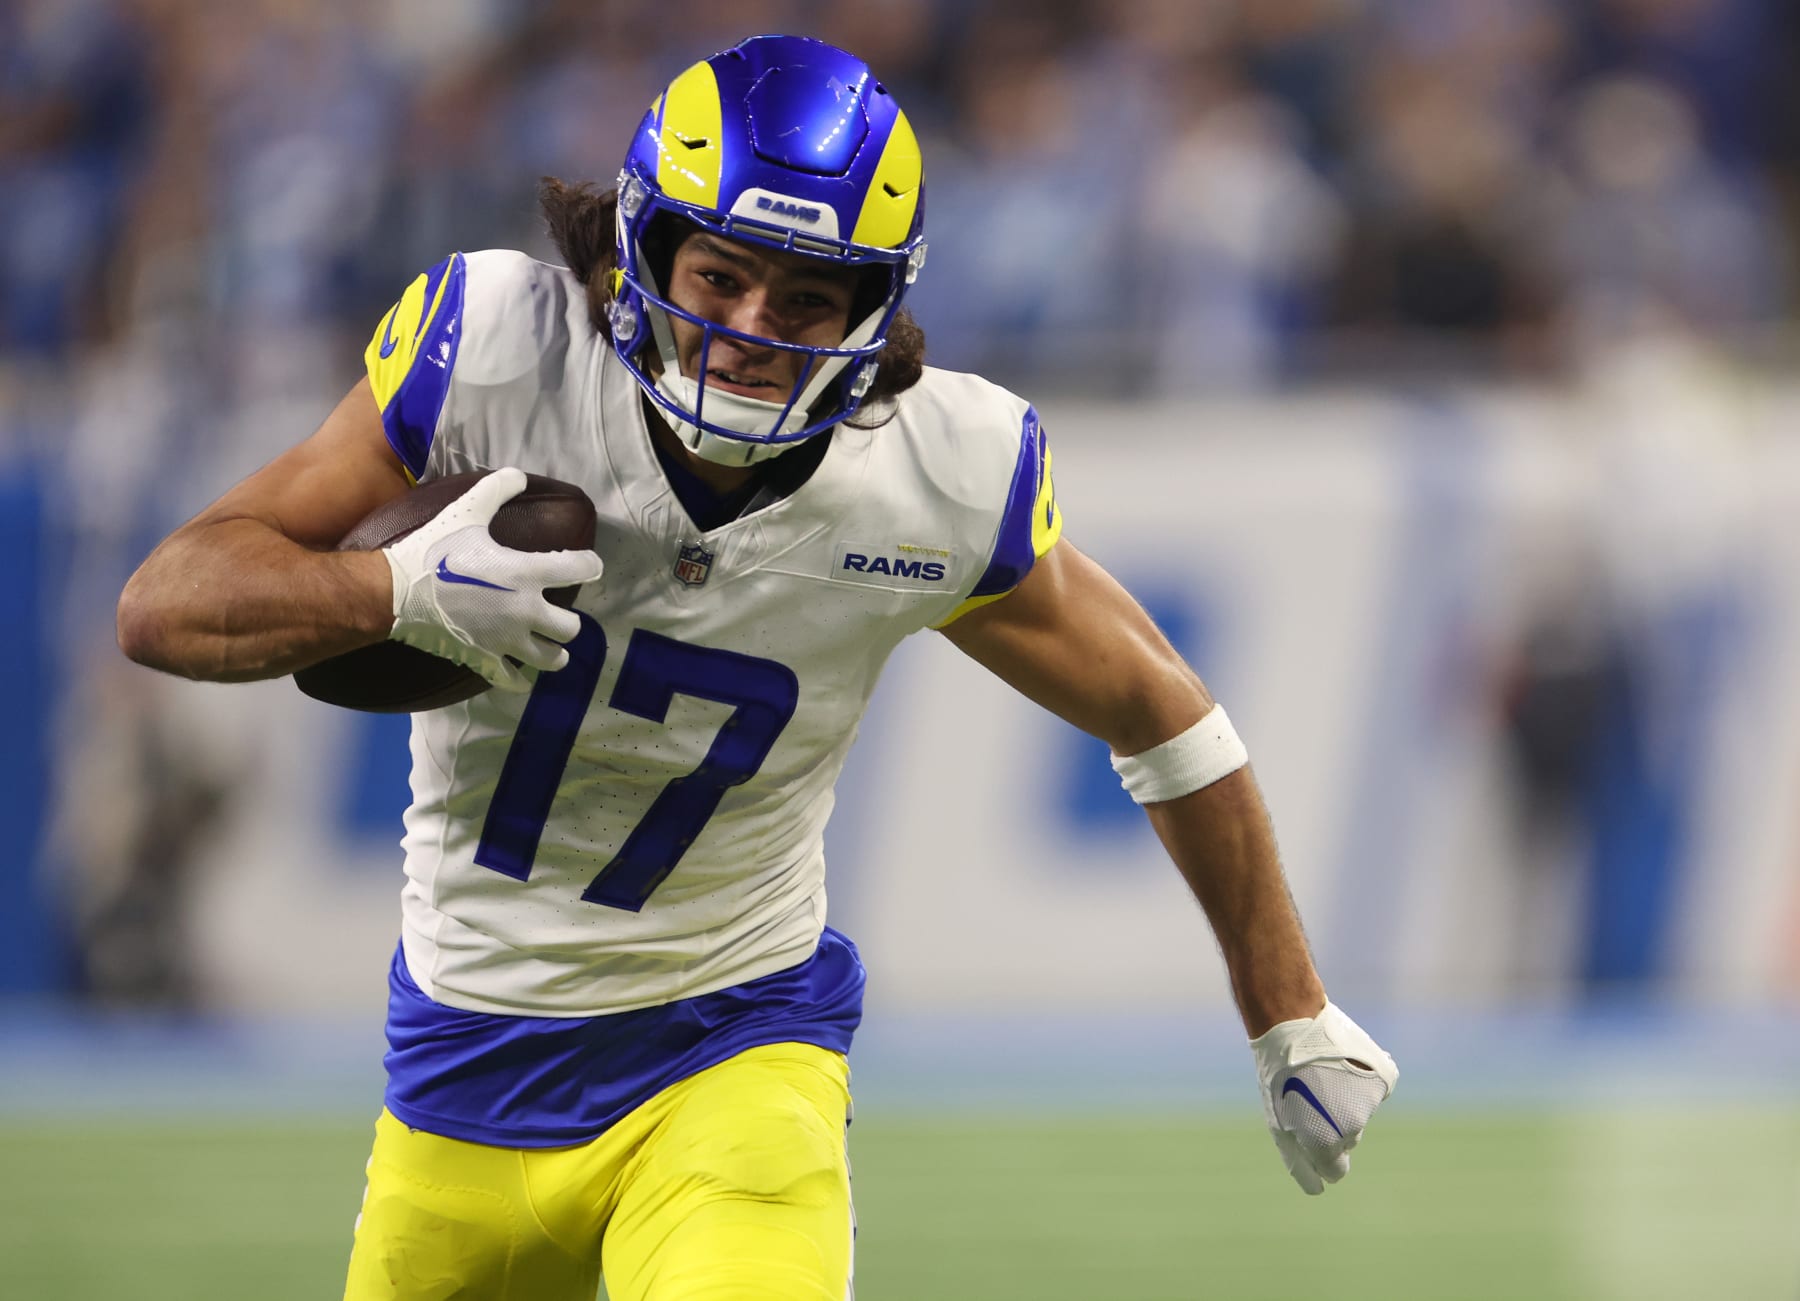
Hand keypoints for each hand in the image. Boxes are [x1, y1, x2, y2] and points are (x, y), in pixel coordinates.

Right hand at [384, 467, 603, 690]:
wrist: (396, 592)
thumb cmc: (433, 550)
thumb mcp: (465, 512)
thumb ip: (495, 490)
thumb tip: (518, 475)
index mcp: (527, 573)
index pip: (579, 569)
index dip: (589, 565)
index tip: (589, 565)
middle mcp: (525, 611)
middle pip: (571, 627)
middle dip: (570, 621)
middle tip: (561, 615)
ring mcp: (506, 640)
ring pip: (551, 659)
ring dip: (555, 654)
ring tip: (554, 649)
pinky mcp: (485, 659)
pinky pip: (513, 680)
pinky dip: (519, 681)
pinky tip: (521, 677)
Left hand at [1249, 1001, 1397, 1194]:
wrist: (1294, 1022)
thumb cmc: (1279, 1075)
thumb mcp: (1278, 1121)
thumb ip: (1297, 1159)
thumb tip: (1317, 1189)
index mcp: (1325, 1142)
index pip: (1335, 1171)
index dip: (1321, 1156)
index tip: (1312, 1135)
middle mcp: (1352, 1127)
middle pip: (1347, 1140)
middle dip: (1331, 1123)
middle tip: (1309, 1093)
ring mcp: (1370, 1102)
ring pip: (1360, 1113)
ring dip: (1344, 1099)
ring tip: (1321, 1073)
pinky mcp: (1383, 1078)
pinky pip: (1373, 1089)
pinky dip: (1361, 1079)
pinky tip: (1342, 1061)